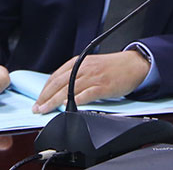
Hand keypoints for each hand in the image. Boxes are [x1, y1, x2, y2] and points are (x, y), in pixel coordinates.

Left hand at [33, 51, 149, 113]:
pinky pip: (86, 94)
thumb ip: (77, 74)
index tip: (37, 100)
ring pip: (68, 89)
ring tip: (45, 110)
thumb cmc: (114, 66)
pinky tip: (67, 105)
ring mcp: (94, 77)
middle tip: (36, 108)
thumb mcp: (92, 64)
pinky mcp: (103, 86)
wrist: (135, 64)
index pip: (55, 76)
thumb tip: (60, 90)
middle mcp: (84, 67)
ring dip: (54, 101)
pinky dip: (75, 100)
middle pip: (58, 83)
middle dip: (44, 97)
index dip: (43, 90)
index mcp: (80, 61)